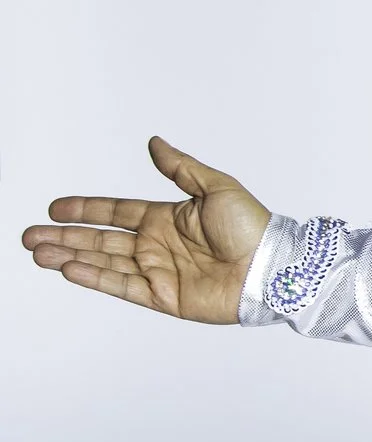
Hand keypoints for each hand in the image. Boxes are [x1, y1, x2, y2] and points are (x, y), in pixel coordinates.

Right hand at [20, 136, 272, 323]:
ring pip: (104, 263)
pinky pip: (122, 286)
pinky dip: (95, 278)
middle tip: (29, 236)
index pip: (115, 212)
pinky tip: (68, 268)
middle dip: (65, 237)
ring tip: (38, 252)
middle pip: (101, 240)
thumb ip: (180, 168)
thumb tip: (154, 143)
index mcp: (167, 219)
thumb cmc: (253, 226)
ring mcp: (159, 272)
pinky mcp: (165, 297)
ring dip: (70, 257)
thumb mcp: (216, 188)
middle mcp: (157, 245)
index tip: (55, 207)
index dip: (85, 210)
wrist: (272, 266)